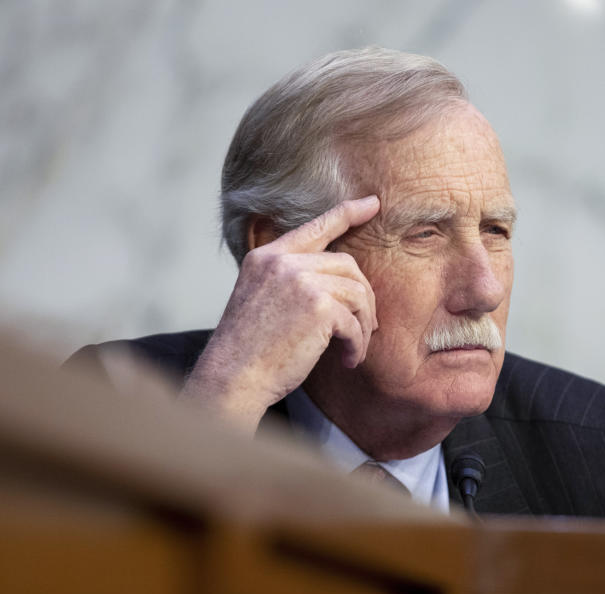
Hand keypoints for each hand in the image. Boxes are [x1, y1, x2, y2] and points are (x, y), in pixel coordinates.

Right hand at [181, 196, 380, 429]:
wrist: (232, 377)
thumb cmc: (249, 349)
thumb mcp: (260, 299)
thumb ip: (290, 281)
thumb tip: (342, 285)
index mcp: (267, 257)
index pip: (316, 226)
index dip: (348, 212)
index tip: (372, 203)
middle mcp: (283, 262)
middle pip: (348, 264)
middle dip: (364, 297)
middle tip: (366, 326)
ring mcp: (301, 282)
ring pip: (358, 293)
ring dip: (363, 325)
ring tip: (354, 349)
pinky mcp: (319, 308)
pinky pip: (355, 323)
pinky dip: (357, 345)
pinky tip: (348, 360)